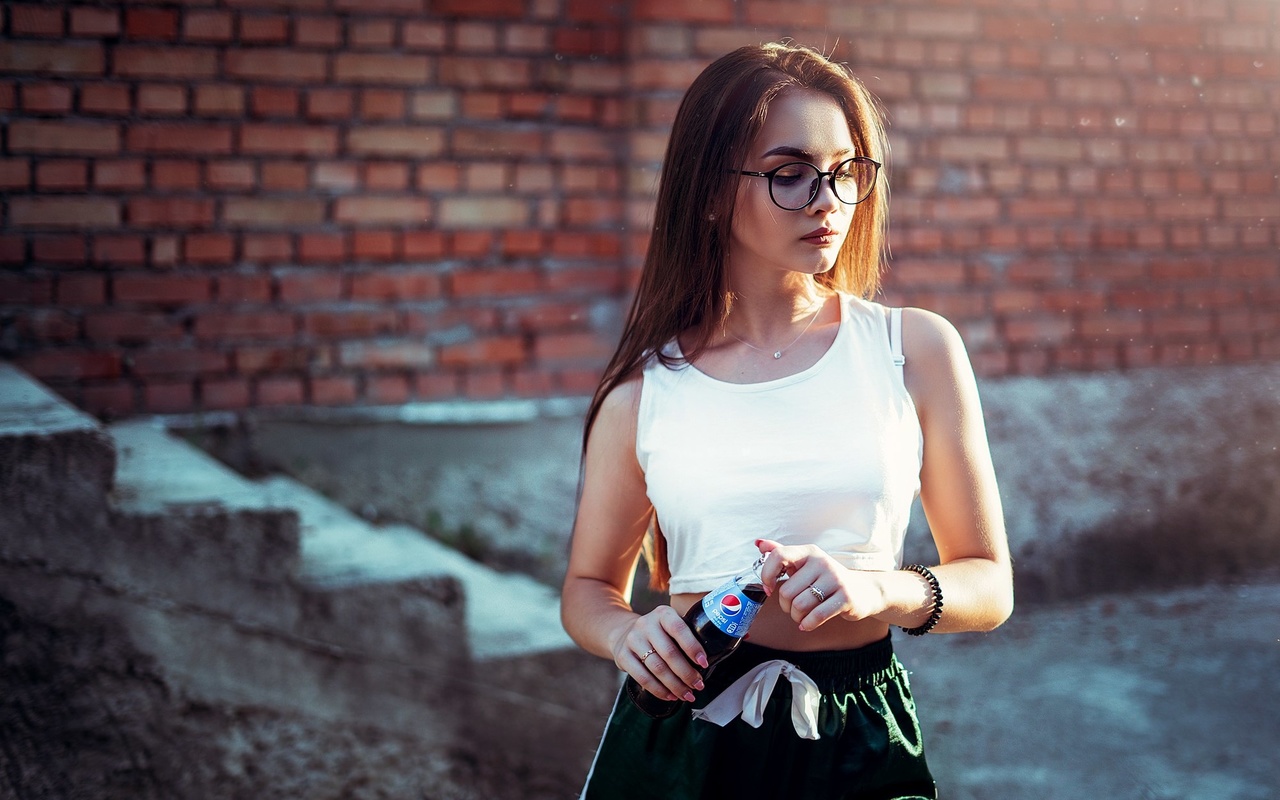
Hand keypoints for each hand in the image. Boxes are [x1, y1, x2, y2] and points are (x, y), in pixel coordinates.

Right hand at [609, 606, 708, 701]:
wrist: (623, 632)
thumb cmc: (657, 633)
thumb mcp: (668, 625)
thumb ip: (685, 635)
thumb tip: (709, 660)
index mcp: (663, 614)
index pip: (679, 629)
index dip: (693, 647)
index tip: (704, 663)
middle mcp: (646, 624)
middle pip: (669, 653)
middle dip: (687, 673)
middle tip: (699, 685)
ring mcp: (632, 640)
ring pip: (657, 668)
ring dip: (675, 685)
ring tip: (687, 695)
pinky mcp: (623, 656)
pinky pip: (642, 677)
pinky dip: (659, 690)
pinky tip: (670, 696)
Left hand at [757, 539, 886, 630]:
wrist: (863, 591)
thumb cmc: (827, 579)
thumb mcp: (805, 564)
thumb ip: (782, 554)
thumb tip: (759, 543)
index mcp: (809, 552)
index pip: (778, 556)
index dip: (767, 574)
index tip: (768, 588)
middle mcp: (822, 562)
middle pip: (787, 591)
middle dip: (785, 606)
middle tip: (793, 608)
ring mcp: (835, 579)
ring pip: (800, 605)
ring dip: (796, 617)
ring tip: (802, 616)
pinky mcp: (845, 597)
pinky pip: (816, 616)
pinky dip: (808, 624)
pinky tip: (808, 624)